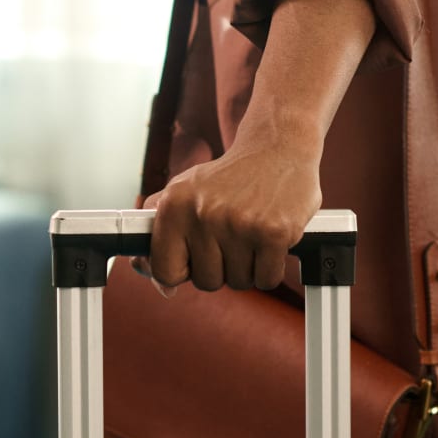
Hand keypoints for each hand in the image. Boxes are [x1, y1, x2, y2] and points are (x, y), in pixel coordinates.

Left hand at [142, 129, 323, 292]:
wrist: (277, 149)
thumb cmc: (228, 180)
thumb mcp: (183, 193)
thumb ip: (161, 237)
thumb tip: (163, 288)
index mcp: (174, 205)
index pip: (165, 271)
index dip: (183, 270)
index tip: (195, 257)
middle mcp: (203, 214)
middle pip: (206, 281)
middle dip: (221, 267)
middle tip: (231, 235)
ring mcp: (239, 224)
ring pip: (239, 282)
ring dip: (247, 267)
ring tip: (250, 233)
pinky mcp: (273, 232)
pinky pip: (267, 280)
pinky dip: (270, 268)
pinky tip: (268, 240)